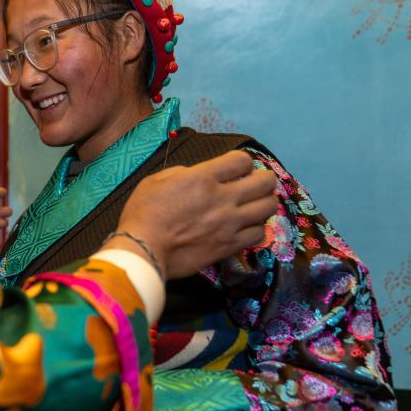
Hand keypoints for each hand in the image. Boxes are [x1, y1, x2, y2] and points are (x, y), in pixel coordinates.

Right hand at [110, 151, 277, 279]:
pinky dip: (255, 227)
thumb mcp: (155, 181)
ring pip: (268, 207)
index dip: (241, 162)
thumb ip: (182, 173)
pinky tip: (245, 227)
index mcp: (203, 178)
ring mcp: (230, 223)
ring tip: (253, 205)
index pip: (242, 160)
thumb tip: (198, 174)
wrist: (143, 250)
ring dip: (263, 202)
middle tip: (254, 184)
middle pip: (264, 182)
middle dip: (262, 179)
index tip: (235, 169)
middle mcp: (223, 198)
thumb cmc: (142, 214)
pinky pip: (259, 233)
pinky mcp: (230, 245)